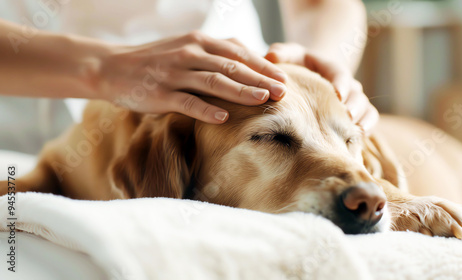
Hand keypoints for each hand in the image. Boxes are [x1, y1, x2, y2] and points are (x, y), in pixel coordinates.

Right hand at [98, 31, 286, 122]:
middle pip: (231, 66)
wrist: (112, 67)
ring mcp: (174, 73)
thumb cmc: (156, 61)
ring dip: (240, 92)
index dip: (262, 65)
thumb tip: (249, 62)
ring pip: (213, 82)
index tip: (283, 78)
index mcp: (198, 41)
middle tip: (283, 92)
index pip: (237, 52)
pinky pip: (187, 102)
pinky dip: (206, 110)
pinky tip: (224, 119)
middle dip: (259, 79)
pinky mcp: (160, 93)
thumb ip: (214, 53)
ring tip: (263, 101)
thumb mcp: (186, 48)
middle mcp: (189, 53)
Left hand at [265, 43, 378, 132]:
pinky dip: (368, 128)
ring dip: (362, 118)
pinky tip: (359, 140)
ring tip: (354, 129)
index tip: (337, 93)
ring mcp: (354, 99)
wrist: (311, 78)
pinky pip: (370, 119)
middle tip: (347, 115)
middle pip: (356, 93)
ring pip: (365, 108)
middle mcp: (347, 84)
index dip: (341, 83)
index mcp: (331, 68)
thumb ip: (281, 53)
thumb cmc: (298, 66)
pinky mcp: (357, 113)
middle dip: (354, 104)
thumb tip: (271, 56)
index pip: (340, 73)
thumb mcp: (290, 55)